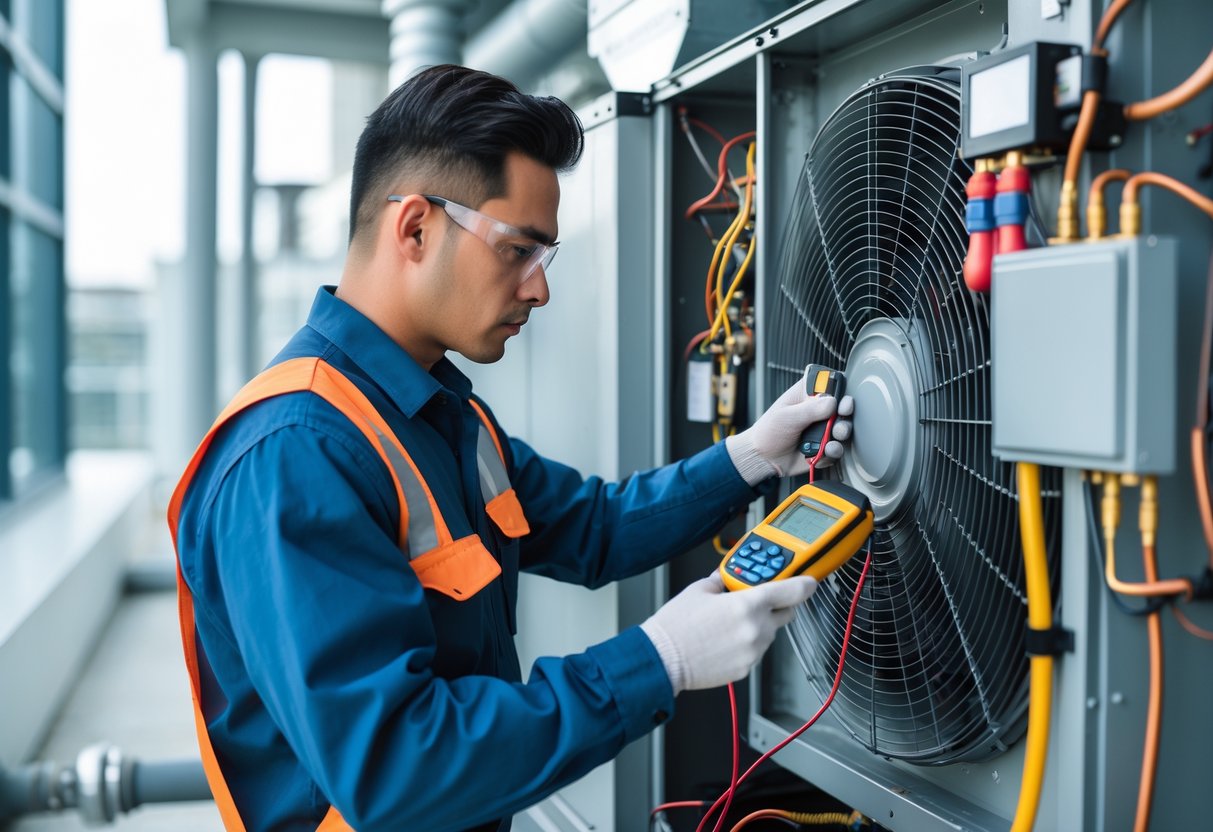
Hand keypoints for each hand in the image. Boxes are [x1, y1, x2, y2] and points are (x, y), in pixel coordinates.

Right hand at [640, 572, 816, 693]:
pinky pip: (756, 651)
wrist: (663, 659)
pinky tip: (724, 641)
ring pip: (770, 633)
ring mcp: (754, 651)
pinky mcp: (747, 668)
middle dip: (777, 605)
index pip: (792, 591)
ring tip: (728, 624)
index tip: (810, 581)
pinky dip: (747, 644)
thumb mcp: (700, 589)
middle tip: (757, 600)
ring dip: (759, 626)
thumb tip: (731, 578)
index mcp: (748, 603)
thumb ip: (723, 581)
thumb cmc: (677, 626)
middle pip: (786, 613)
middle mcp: (757, 628)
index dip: (805, 584)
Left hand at [725, 368, 854, 483]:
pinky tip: (824, 452)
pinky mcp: (824, 447)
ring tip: (834, 436)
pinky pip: (837, 449)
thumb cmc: (768, 432)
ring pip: (843, 428)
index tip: (840, 397)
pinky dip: (833, 451)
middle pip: (842, 406)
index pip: (829, 384)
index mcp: (807, 395)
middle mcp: (818, 411)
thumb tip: (832, 401)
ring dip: (842, 432)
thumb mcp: (786, 417)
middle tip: (842, 415)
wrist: (763, 460)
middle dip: (846, 412)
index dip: (839, 389)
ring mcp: (822, 429)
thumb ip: (810, 409)